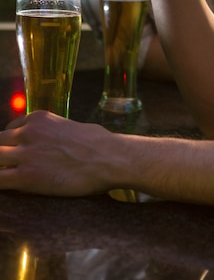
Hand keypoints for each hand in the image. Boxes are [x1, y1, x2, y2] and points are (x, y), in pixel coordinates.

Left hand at [0, 111, 114, 195]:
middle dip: (2, 156)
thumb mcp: (70, 126)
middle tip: (12, 167)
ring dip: (1, 168)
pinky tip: (8, 188)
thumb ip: (52, 132)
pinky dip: (0, 184)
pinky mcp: (27, 176)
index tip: (16, 155)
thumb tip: (51, 143)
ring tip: (12, 176)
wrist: (108, 157)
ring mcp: (26, 153)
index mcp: (39, 118)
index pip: (10, 129)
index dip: (11, 145)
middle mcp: (29, 132)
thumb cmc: (98, 143)